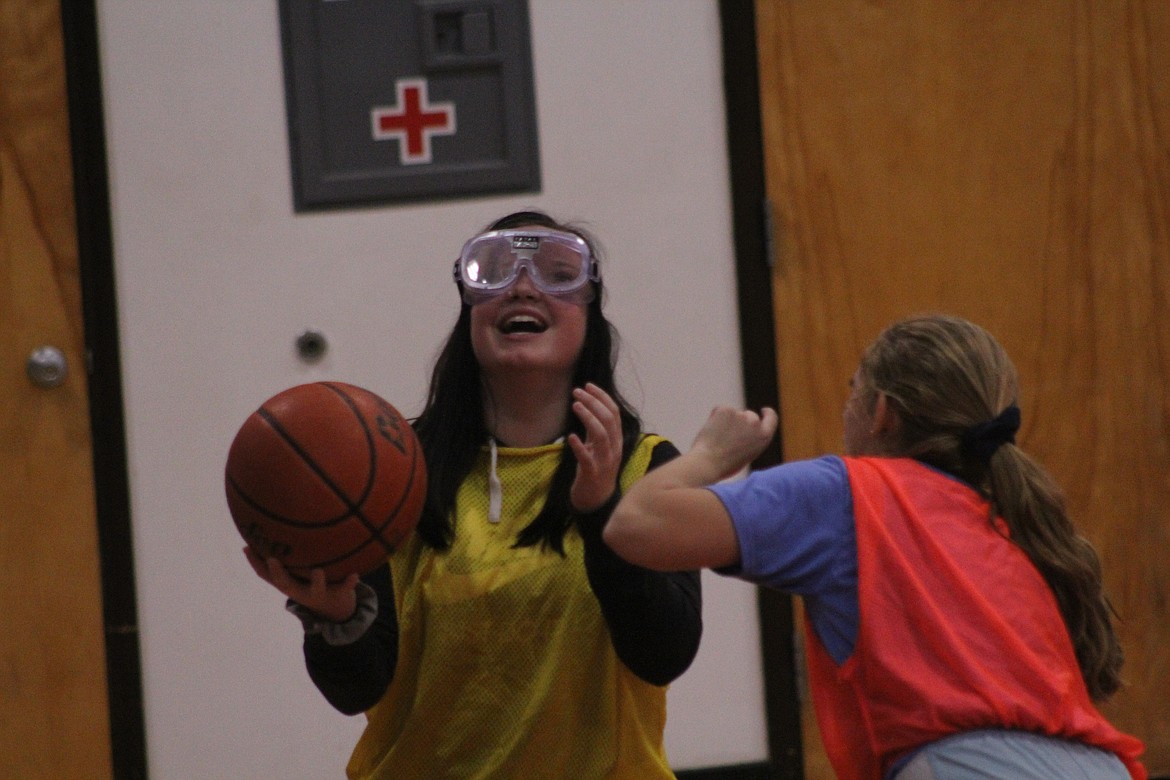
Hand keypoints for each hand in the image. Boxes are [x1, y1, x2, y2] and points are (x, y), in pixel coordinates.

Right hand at [244, 547, 358, 622]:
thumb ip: (271, 566)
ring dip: (316, 581)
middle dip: (279, 574)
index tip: (248, 548)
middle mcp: (302, 591)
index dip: (257, 564)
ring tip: (317, 570)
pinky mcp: (339, 594)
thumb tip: (246, 545)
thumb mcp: (290, 578)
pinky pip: (345, 588)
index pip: (268, 577)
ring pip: (316, 589)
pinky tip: (355, 575)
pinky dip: (350, 582)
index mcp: (289, 585)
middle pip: (287, 585)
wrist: (335, 610)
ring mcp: (320, 593)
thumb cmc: (307, 585)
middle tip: (273, 560)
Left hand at [567, 383, 622, 511]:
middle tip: (577, 391)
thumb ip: (596, 429)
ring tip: (575, 404)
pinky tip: (570, 436)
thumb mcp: (598, 446)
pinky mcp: (593, 474)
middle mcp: (614, 448)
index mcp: (617, 440)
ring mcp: (605, 461)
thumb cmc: (596, 470)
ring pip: (601, 435)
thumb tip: (588, 406)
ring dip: (588, 417)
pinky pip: (587, 458)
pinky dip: (579, 446)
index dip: (602, 397)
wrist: (598, 501)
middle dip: (593, 402)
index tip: (588, 385)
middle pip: (608, 420)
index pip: (614, 413)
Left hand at [691, 405, 778, 480]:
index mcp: (764, 436)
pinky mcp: (726, 409)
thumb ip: (752, 439)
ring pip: (733, 414)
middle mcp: (755, 423)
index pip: (771, 418)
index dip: (768, 413)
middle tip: (727, 437)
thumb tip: (744, 429)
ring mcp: (740, 415)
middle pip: (749, 416)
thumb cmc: (725, 465)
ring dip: (727, 422)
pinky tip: (711, 432)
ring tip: (717, 439)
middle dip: (740, 422)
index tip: (763, 410)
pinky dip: (716, 418)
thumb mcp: (748, 454)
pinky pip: (721, 411)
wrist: (708, 463)